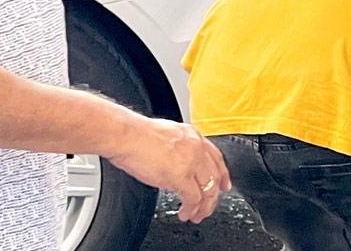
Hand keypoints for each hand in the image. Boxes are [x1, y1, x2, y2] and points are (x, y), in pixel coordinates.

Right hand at [106, 118, 230, 223]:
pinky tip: (185, 214)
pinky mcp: (181, 176)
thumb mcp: (167, 135)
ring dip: (204, 206)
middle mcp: (197, 147)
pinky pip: (193, 198)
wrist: (126, 135)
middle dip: (213, 196)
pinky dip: (191, 209)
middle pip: (215, 176)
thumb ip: (179, 147)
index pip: (216, 158)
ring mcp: (191, 161)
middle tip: (208, 207)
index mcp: (193, 136)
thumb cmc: (136, 135)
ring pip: (208, 189)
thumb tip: (177, 162)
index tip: (224, 185)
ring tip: (197, 216)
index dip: (222, 174)